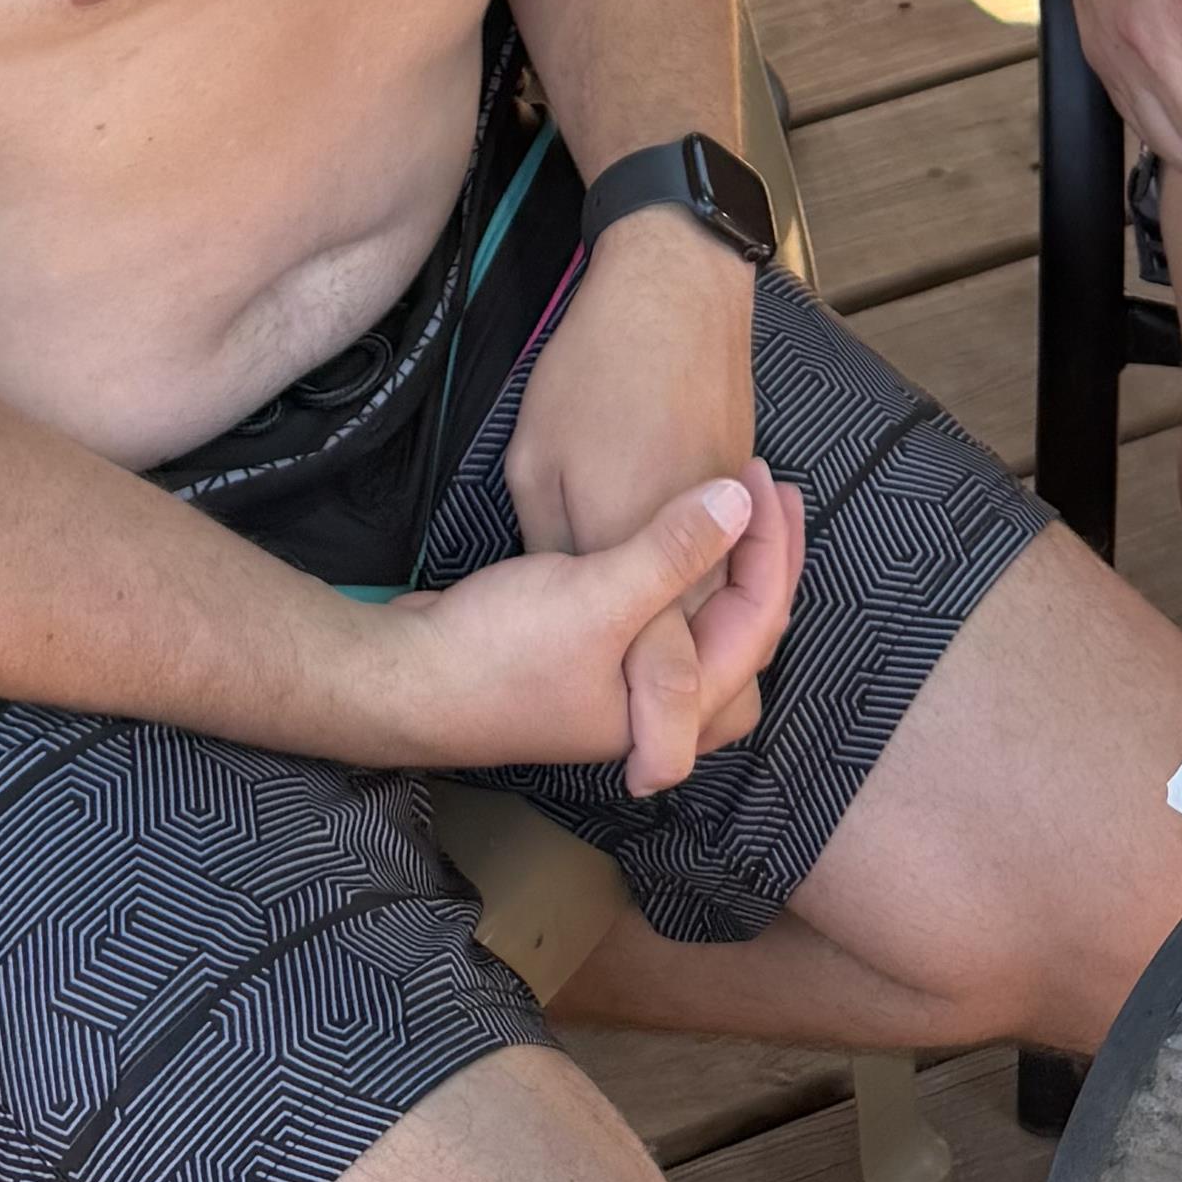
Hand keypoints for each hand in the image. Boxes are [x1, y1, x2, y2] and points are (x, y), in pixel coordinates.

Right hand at [374, 467, 807, 797]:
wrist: (410, 677)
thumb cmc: (504, 650)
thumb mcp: (597, 595)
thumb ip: (673, 551)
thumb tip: (742, 501)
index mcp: (678, 705)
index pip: (757, 624)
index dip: (771, 549)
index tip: (763, 477)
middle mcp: (660, 703)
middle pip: (743, 636)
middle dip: (764, 564)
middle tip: (768, 492)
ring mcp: (623, 684)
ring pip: (700, 628)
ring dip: (724, 570)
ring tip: (734, 510)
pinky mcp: (590, 657)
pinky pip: (659, 615)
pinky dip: (678, 573)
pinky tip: (667, 534)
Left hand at [505, 212, 773, 786]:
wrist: (673, 289)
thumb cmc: (593, 374)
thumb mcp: (541, 467)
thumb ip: (565, 549)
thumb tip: (572, 599)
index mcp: (648, 559)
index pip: (666, 684)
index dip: (657, 739)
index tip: (645, 779)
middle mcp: (706, 556)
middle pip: (721, 667)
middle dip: (691, 711)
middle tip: (649, 736)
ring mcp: (734, 528)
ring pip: (734, 624)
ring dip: (708, 650)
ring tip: (652, 664)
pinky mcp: (744, 497)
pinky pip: (738, 574)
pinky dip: (719, 598)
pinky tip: (675, 593)